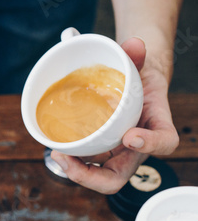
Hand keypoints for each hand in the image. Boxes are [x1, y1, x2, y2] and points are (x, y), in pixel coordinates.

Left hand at [50, 37, 178, 193]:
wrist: (130, 86)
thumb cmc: (137, 78)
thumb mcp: (137, 64)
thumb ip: (135, 54)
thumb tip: (133, 44)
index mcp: (154, 124)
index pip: (165, 141)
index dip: (152, 145)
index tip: (130, 136)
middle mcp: (135, 146)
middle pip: (119, 177)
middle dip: (94, 177)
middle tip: (69, 160)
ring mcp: (115, 152)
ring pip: (98, 176)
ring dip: (76, 172)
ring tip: (56, 155)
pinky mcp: (98, 151)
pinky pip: (86, 163)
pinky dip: (71, 161)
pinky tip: (55, 150)